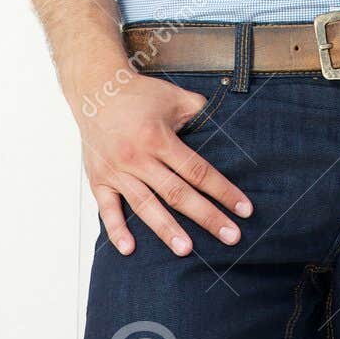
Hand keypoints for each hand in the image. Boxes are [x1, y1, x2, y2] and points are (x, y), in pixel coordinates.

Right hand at [72, 66, 253, 256]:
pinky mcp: (99, 179)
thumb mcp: (174, 96)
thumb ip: (200, 112)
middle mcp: (138, 157)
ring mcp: (117, 171)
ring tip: (185, 249)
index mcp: (158, 138)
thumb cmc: (138, 94)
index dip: (223, 191)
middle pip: (177, 193)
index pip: (198, 171)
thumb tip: (224, 127)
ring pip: (145, 205)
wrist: (95, 88)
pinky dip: (116, 230)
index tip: (244, 209)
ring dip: (166, 229)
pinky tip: (129, 249)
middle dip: (206, 216)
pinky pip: (107, 209)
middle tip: (230, 237)